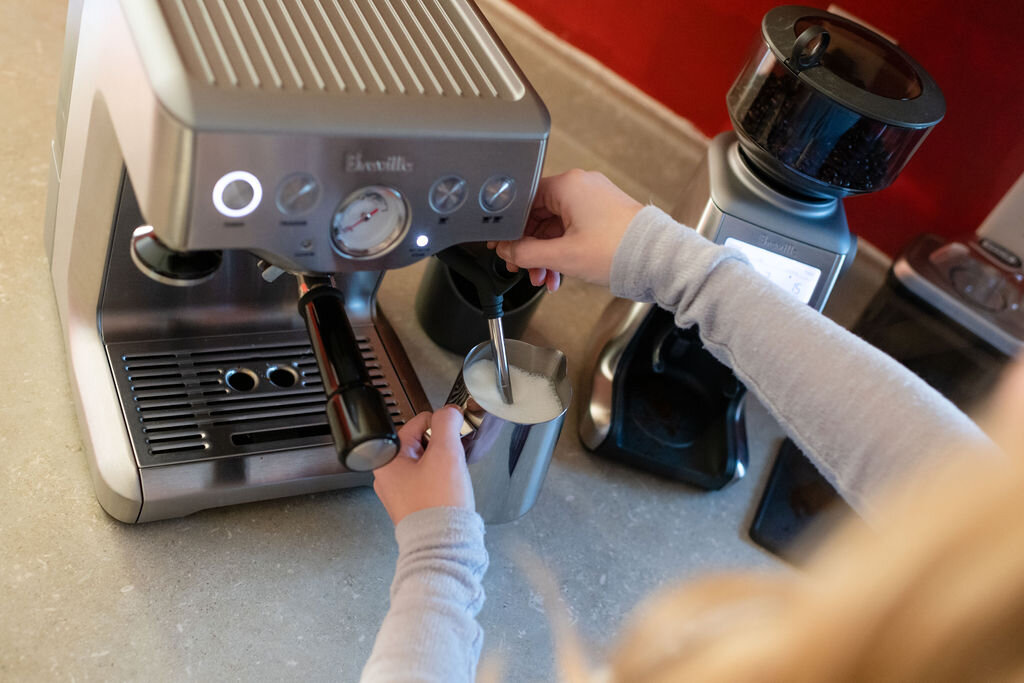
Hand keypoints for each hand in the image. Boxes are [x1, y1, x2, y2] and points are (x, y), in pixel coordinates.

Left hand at [372, 406, 473, 525]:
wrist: (443, 545)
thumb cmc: (437, 506)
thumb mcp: (446, 453)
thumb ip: (447, 424)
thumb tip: (450, 412)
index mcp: (386, 459)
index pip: (417, 423)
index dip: (440, 425)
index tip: (454, 432)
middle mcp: (387, 476)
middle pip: (421, 443)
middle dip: (442, 447)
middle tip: (452, 461)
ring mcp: (398, 493)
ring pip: (426, 463)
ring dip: (442, 465)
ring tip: (451, 479)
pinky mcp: (411, 505)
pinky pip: (427, 482)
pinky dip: (441, 482)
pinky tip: (449, 491)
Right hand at [491, 169, 642, 290]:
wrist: (657, 259)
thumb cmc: (618, 249)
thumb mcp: (562, 255)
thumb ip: (526, 253)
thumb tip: (507, 251)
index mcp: (568, 185)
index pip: (524, 201)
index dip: (511, 228)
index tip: (503, 245)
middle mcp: (581, 186)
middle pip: (539, 215)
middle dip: (530, 247)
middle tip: (522, 268)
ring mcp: (595, 199)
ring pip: (556, 226)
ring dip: (546, 254)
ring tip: (544, 278)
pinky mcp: (605, 214)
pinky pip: (573, 229)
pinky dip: (563, 250)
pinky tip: (560, 272)